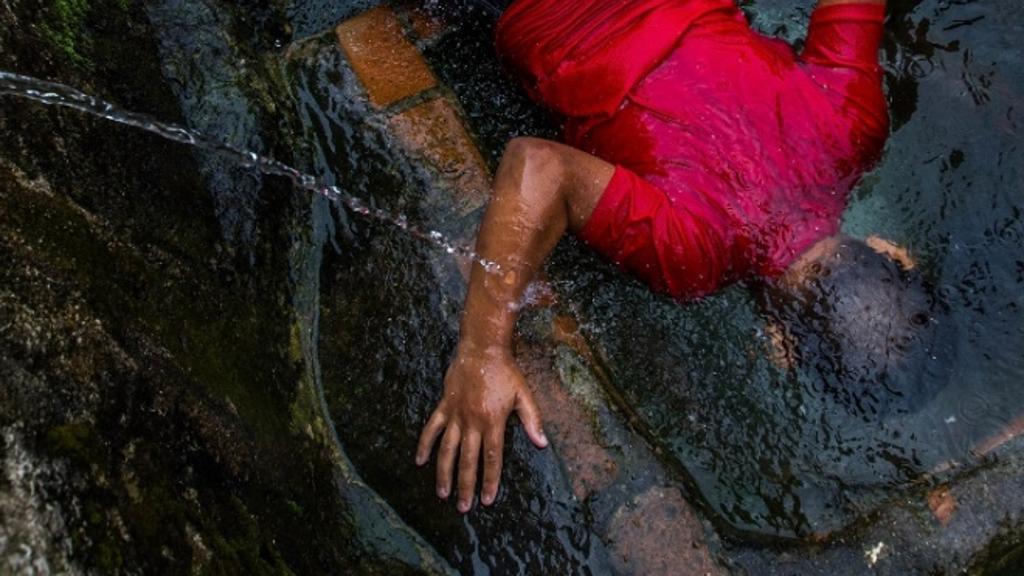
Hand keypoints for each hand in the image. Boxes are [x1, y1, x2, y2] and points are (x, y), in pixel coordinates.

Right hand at [415, 345, 547, 512]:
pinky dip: (425, 445)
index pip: (491, 458)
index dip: (490, 480)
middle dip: (466, 486)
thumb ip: (532, 420)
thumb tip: (542, 443)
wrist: (482, 348)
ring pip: (447, 450)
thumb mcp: (524, 395)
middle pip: (468, 460)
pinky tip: (420, 461)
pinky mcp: (444, 406)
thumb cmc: (506, 371)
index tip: (487, 499)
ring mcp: (456, 414)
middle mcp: (472, 422)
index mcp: (493, 422)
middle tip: (463, 507)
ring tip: (442, 493)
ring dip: (444, 473)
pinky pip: (432, 428)